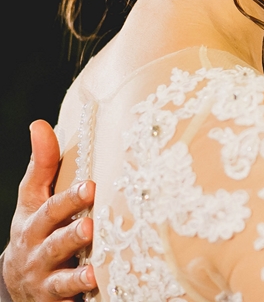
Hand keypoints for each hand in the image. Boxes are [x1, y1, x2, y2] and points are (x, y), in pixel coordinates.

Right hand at [4, 121, 95, 301]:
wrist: (21, 281)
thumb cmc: (37, 229)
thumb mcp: (34, 199)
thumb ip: (42, 165)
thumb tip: (39, 124)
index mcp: (34, 222)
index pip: (49, 207)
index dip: (68, 198)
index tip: (90, 186)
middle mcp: (37, 251)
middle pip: (54, 242)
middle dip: (71, 235)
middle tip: (90, 227)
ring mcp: (45, 278)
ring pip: (61, 277)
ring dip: (76, 274)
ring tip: (93, 271)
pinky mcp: (55, 299)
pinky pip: (66, 299)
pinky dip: (79, 297)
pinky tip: (97, 289)